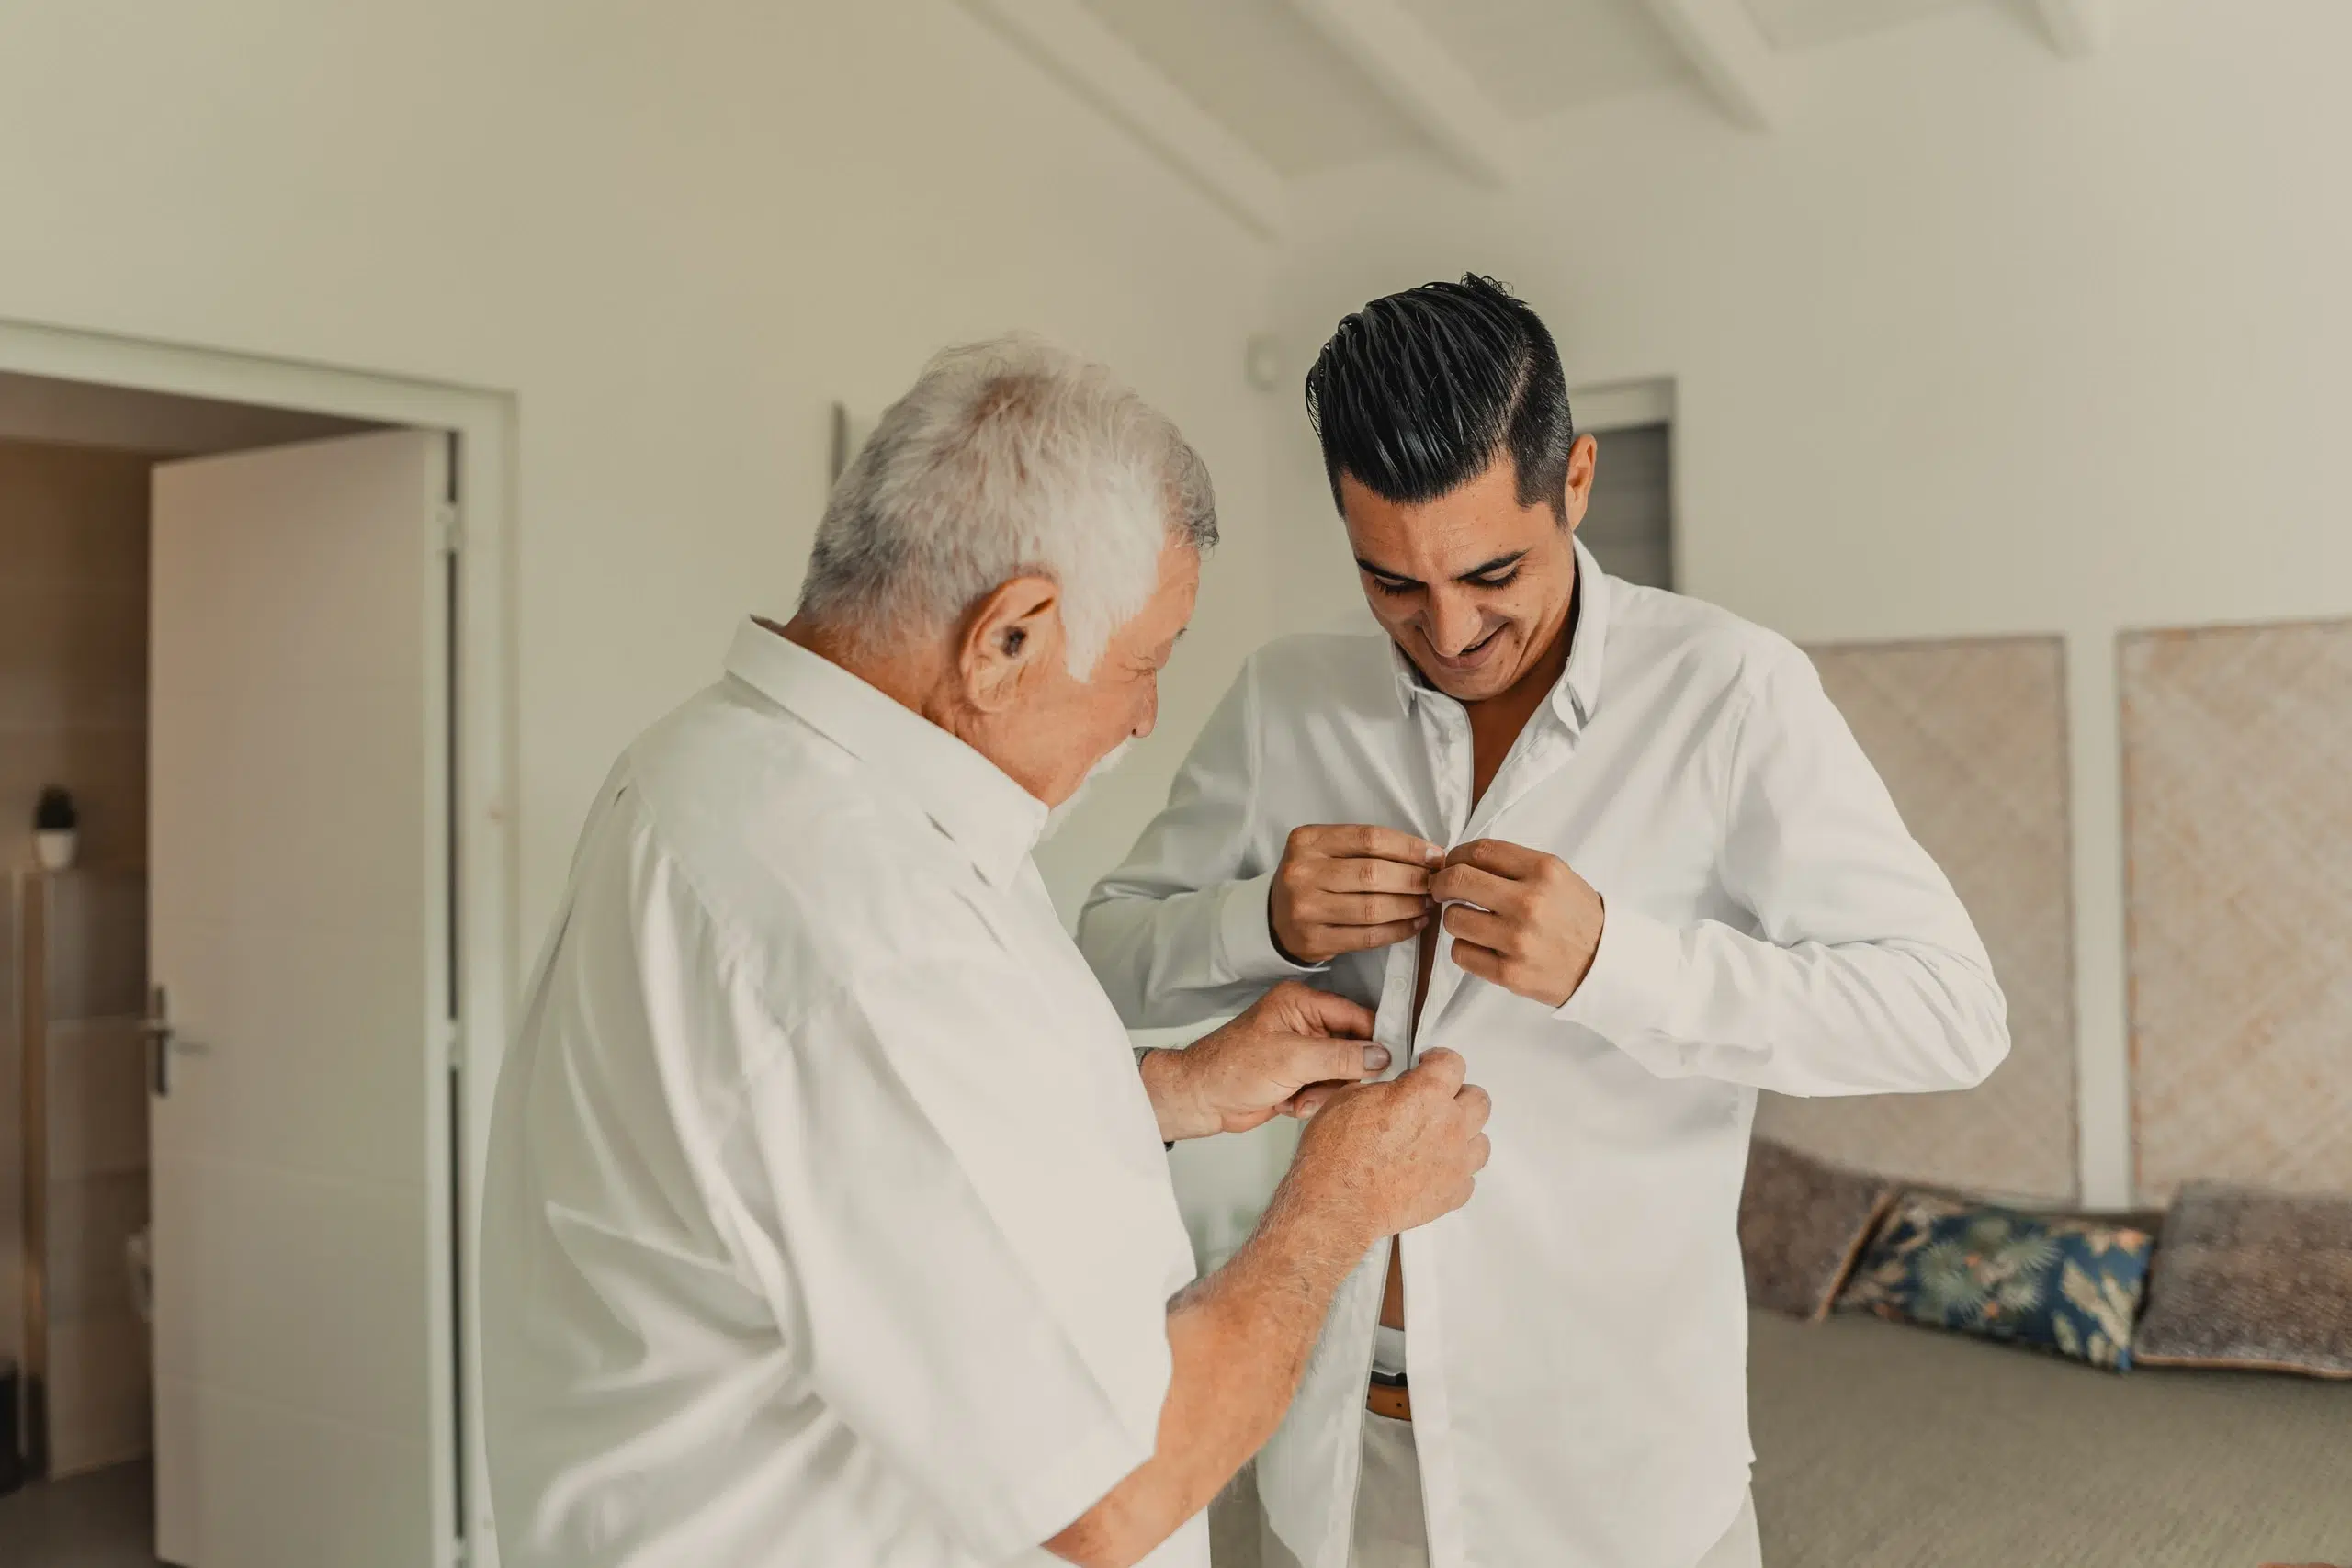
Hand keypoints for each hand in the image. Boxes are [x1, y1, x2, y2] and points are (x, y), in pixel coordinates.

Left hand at [1144, 981, 1387, 1141]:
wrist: (1201, 1100)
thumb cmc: (1231, 1068)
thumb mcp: (1292, 1059)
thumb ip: (1340, 1057)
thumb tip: (1381, 1056)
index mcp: (1302, 1003)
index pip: (1356, 1016)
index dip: (1373, 1041)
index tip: (1387, 1064)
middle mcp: (1305, 1023)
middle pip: (1352, 1048)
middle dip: (1341, 1075)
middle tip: (1325, 1087)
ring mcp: (1301, 1051)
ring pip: (1340, 1074)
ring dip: (1324, 1092)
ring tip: (1299, 1097)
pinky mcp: (1297, 1075)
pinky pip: (1324, 1089)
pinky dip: (1311, 1101)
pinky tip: (1288, 1103)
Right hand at [1270, 824, 1443, 965]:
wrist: (1274, 917)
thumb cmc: (1313, 878)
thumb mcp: (1326, 849)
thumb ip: (1366, 848)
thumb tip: (1427, 855)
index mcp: (1307, 840)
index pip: (1369, 839)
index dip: (1408, 847)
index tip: (1435, 856)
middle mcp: (1302, 872)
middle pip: (1372, 874)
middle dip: (1413, 879)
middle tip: (1436, 883)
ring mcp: (1304, 908)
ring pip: (1372, 908)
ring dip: (1409, 906)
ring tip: (1428, 903)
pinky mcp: (1313, 940)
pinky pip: (1366, 937)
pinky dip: (1398, 931)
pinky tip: (1414, 923)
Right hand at [1285, 1048, 1490, 1239]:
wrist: (1336, 1203)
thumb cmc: (1337, 1155)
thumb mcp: (1350, 1098)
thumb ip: (1384, 1089)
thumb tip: (1392, 1088)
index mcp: (1425, 1094)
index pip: (1452, 1063)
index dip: (1438, 1060)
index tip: (1430, 1066)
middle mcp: (1449, 1125)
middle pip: (1477, 1099)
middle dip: (1458, 1095)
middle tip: (1436, 1101)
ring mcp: (1455, 1162)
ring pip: (1481, 1139)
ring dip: (1463, 1134)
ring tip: (1439, 1137)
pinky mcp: (1452, 1194)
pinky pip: (1468, 1177)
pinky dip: (1454, 1171)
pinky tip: (1434, 1168)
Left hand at [1428, 838, 1604, 1007]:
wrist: (1604, 965)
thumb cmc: (1576, 918)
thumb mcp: (1558, 878)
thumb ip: (1515, 866)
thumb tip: (1461, 860)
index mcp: (1543, 871)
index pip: (1481, 851)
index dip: (1456, 855)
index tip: (1451, 864)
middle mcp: (1530, 902)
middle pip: (1458, 880)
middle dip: (1440, 882)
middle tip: (1440, 889)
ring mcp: (1518, 940)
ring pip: (1454, 919)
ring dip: (1454, 918)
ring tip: (1471, 921)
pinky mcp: (1510, 973)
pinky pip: (1461, 953)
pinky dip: (1464, 947)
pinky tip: (1480, 946)